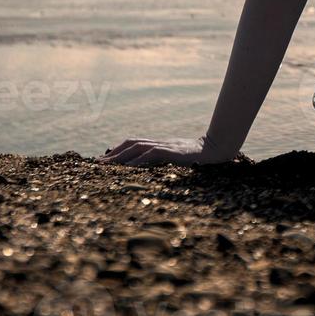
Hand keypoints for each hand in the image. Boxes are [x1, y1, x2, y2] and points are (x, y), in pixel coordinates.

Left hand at [99, 137, 235, 167]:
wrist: (217, 149)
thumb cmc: (200, 158)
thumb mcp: (179, 160)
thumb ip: (166, 162)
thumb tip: (152, 172)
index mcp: (161, 145)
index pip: (134, 143)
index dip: (119, 150)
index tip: (104, 160)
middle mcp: (160, 143)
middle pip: (131, 144)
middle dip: (113, 154)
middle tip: (96, 164)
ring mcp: (166, 146)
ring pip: (137, 148)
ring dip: (119, 157)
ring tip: (105, 166)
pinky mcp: (172, 152)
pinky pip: (151, 154)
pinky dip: (137, 161)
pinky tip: (126, 169)